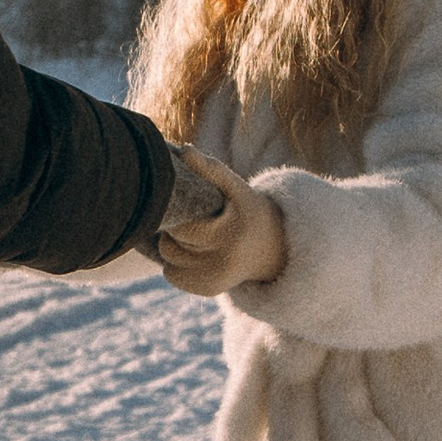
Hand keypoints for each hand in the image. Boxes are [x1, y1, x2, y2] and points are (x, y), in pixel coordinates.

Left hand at [155, 147, 284, 295]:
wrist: (274, 248)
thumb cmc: (248, 211)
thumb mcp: (236, 188)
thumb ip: (211, 169)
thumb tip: (184, 150)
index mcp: (228, 236)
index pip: (181, 228)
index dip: (178, 216)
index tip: (188, 207)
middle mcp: (221, 264)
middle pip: (169, 245)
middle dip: (175, 230)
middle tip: (193, 220)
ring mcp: (213, 281)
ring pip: (167, 260)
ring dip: (173, 246)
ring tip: (194, 235)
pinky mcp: (207, 290)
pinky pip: (172, 275)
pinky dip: (176, 263)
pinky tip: (196, 253)